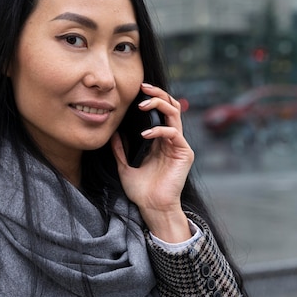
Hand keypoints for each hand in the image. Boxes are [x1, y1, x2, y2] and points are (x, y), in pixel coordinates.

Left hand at [111, 83, 193, 242]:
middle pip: (170, 106)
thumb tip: (112, 133)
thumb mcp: (124, 166)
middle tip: (142, 88)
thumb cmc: (142, 191)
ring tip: (143, 105)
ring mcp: (179, 145)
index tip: (137, 90)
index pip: (160, 111)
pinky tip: (145, 135)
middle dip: (157, 94)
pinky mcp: (184, 153)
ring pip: (175, 113)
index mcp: (160, 140)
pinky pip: (173, 133)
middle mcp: (172, 139)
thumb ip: (120, 149)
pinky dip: (159, 130)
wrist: (153, 208)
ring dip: (159, 104)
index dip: (151, 98)